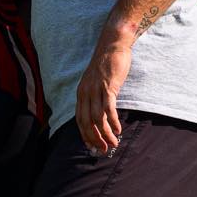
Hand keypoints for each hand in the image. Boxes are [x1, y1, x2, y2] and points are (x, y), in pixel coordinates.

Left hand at [75, 30, 133, 153]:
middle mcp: (85, 93)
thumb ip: (95, 96)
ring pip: (97, 118)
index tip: (91, 146)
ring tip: (113, 144)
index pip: (79, 119)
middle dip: (94, 139)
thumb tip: (100, 112)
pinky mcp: (108, 87)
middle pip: (86, 122)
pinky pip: (108, 109)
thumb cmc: (106, 65)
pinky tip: (117, 130)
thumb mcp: (96, 82)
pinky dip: (112, 121)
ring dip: (105, 134)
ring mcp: (96, 90)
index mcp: (81, 93)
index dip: (84, 134)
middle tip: (102, 150)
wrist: (112, 46)